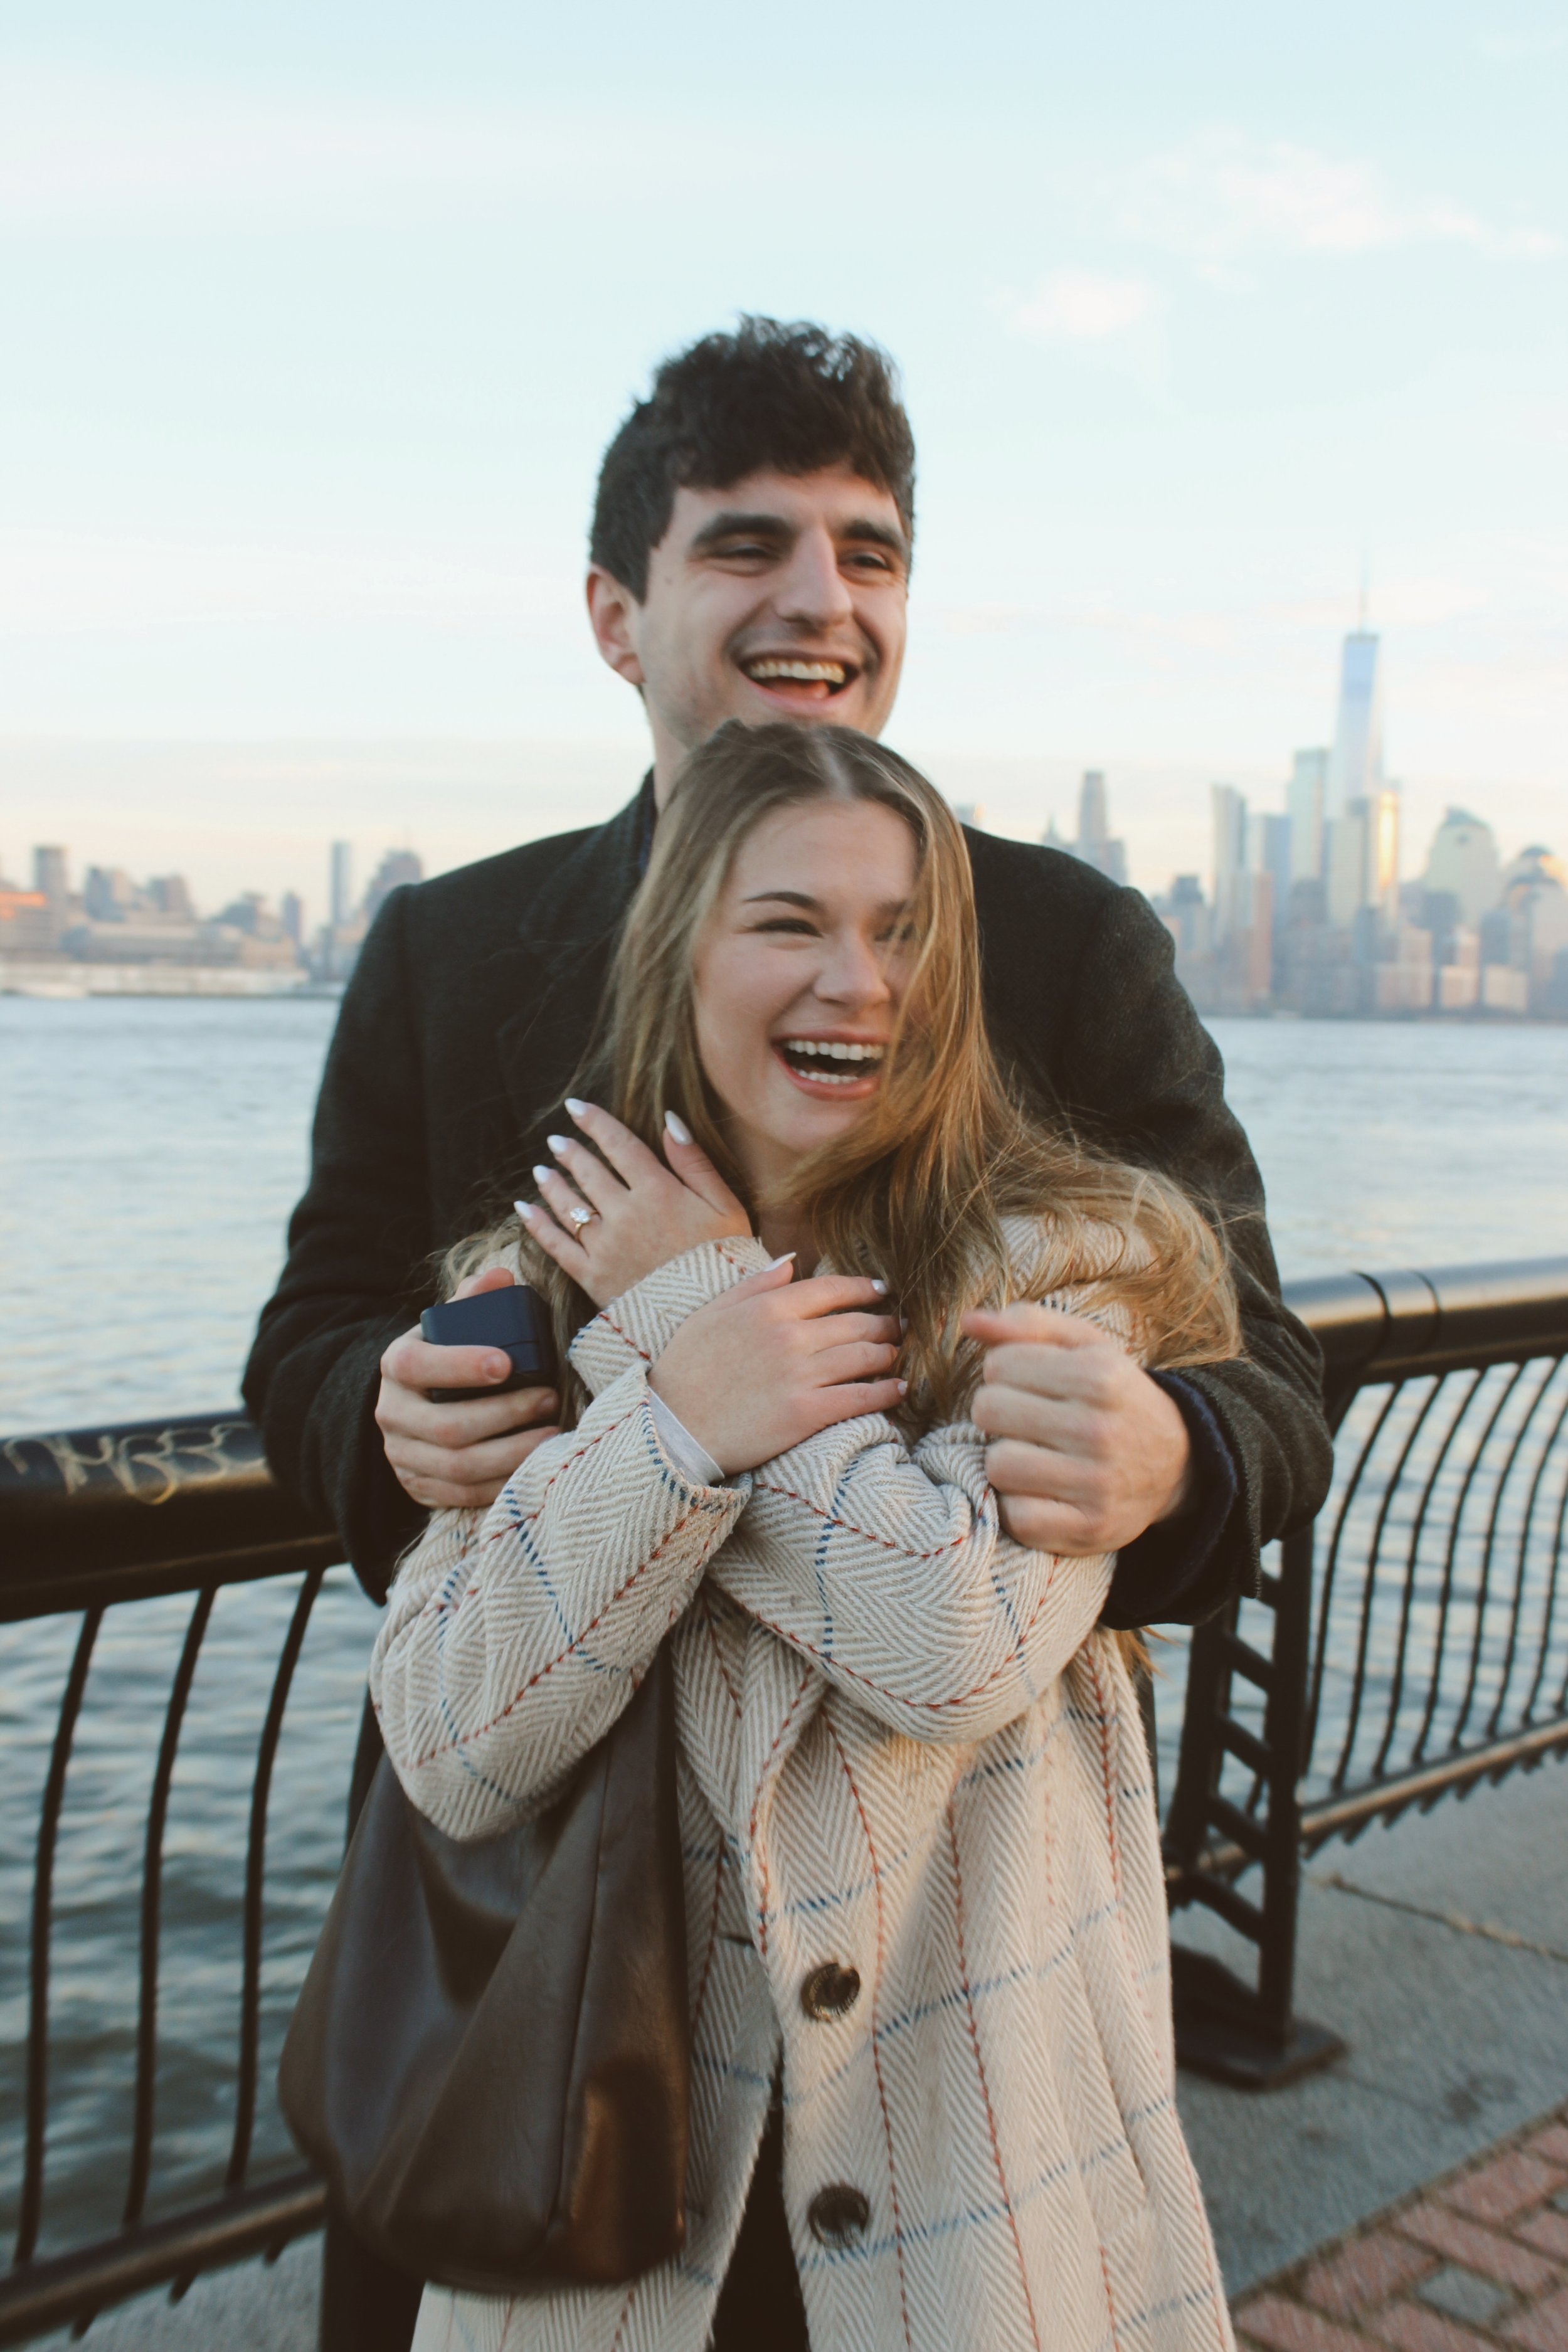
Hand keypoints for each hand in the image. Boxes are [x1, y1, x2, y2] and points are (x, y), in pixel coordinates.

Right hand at [376, 1266, 560, 1510]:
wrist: (410, 1406)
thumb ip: (472, 1299)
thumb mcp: (448, 1325)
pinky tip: (534, 1469)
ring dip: (511, 1454)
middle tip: (549, 1398)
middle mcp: (391, 1413)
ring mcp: (402, 1455)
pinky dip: (501, 1485)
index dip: (460, 1366)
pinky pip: (461, 1496)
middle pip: (448, 1427)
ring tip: (552, 1434)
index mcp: (396, 1365)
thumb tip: (501, 1277)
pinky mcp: (417, 1487)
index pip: (419, 1367)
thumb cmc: (444, 1357)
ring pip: (458, 1467)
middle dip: (505, 1416)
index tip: (506, 1363)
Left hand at [521, 1100, 751, 1307]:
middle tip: (557, 1141)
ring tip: (541, 1170)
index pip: (619, 1144)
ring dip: (552, 1183)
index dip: (595, 1122)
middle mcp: (625, 1214)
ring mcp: (605, 1246)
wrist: (712, 1320)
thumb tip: (669, 1120)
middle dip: (570, 1151)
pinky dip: (537, 1225)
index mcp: (659, 1192)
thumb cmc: (724, 1262)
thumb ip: (694, 1162)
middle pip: (589, 1172)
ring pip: (568, 1205)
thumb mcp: (725, 1206)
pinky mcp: (592, 1277)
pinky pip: (556, 1246)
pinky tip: (524, 1209)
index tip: (576, 1107)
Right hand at [651, 1259, 903, 1475]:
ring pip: (864, 1356)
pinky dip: (887, 1392)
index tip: (880, 1292)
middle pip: (856, 1323)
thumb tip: (791, 1260)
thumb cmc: (686, 1370)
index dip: (862, 1289)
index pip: (831, 1288)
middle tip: (897, 1326)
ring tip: (895, 1354)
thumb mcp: (710, 1314)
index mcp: (768, 1307)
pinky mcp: (807, 1413)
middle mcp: (789, 1336)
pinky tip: (899, 1389)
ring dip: (888, 1354)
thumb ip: (755, 1284)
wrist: (671, 1430)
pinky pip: (861, 1397)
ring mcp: (800, 1375)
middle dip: (883, 1323)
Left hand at [962, 1302, 1194, 1555]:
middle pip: (989, 1411)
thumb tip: (968, 1320)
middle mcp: (1098, 1428)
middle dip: (998, 1413)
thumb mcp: (1085, 1347)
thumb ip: (1027, 1325)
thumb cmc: (1113, 1396)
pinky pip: (1017, 1517)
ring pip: (997, 1465)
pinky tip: (1039, 1492)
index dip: (1004, 1373)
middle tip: (1024, 1422)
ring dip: (1005, 1461)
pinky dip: (1019, 1506)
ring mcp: (1096, 1483)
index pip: (997, 1365)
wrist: (1176, 1463)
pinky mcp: (1090, 1527)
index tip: (1029, 1386)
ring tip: (1031, 1456)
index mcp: (1097, 1375)